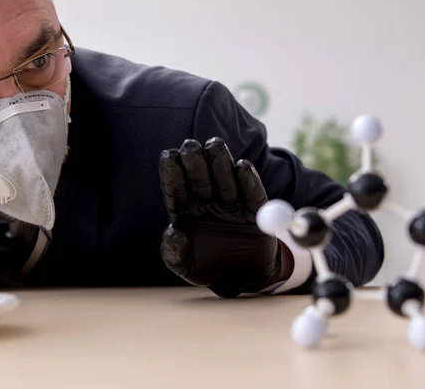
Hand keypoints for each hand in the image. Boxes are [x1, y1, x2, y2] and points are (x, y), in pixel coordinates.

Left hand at [159, 137, 281, 297]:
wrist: (242, 278)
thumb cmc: (208, 267)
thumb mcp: (185, 267)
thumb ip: (174, 254)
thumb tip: (173, 233)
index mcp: (185, 211)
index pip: (176, 188)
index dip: (172, 172)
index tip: (168, 155)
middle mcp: (207, 202)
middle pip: (200, 178)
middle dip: (195, 161)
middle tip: (190, 145)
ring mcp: (232, 204)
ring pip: (225, 179)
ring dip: (220, 162)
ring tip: (215, 146)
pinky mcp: (255, 211)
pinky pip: (252, 194)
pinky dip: (249, 180)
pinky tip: (242, 167)